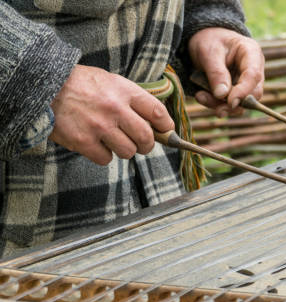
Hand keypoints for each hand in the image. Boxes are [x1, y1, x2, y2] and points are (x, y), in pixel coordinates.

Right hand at [49, 65, 174, 164]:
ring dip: (124, 150)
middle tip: (141, 144)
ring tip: (113, 140)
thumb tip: (156, 121)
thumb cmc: (80, 84)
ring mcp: (99, 126)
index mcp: (124, 91)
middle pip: (147, 138)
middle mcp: (115, 109)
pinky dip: (103, 155)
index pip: (158, 112)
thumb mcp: (110, 81)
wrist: (43, 85)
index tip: (165, 131)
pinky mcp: (83, 141)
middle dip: (147, 144)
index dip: (166, 126)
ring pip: (129, 151)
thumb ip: (132, 98)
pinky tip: (95, 144)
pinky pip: (106, 159)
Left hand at [188, 27, 263, 117]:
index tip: (230, 102)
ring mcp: (247, 82)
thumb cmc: (209, 40)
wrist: (205, 41)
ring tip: (200, 97)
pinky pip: (231, 104)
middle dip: (232, 103)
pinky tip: (201, 96)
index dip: (244, 91)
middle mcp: (254, 69)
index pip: (253, 75)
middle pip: (252, 93)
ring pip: (241, 103)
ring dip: (221, 105)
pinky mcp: (237, 92)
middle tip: (213, 106)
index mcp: (251, 53)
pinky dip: (216, 104)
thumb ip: (216, 73)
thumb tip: (223, 95)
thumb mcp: (208, 52)